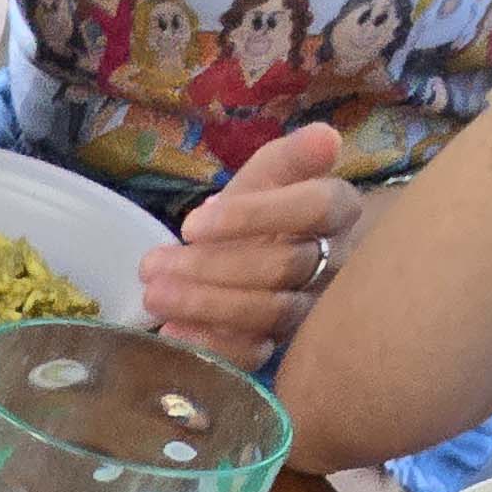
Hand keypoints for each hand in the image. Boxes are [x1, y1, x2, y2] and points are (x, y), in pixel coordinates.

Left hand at [139, 123, 360, 358]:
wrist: (275, 251)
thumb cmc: (269, 207)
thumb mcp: (274, 173)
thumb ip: (292, 155)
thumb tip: (326, 137)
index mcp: (338, 210)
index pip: (314, 208)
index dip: (252, 216)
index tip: (191, 224)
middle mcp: (333, 263)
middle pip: (281, 268)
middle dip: (210, 267)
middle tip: (153, 267)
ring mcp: (309, 309)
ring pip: (268, 312)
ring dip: (205, 306)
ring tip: (154, 297)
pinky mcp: (284, 345)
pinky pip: (256, 354)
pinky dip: (213, 346)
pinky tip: (175, 334)